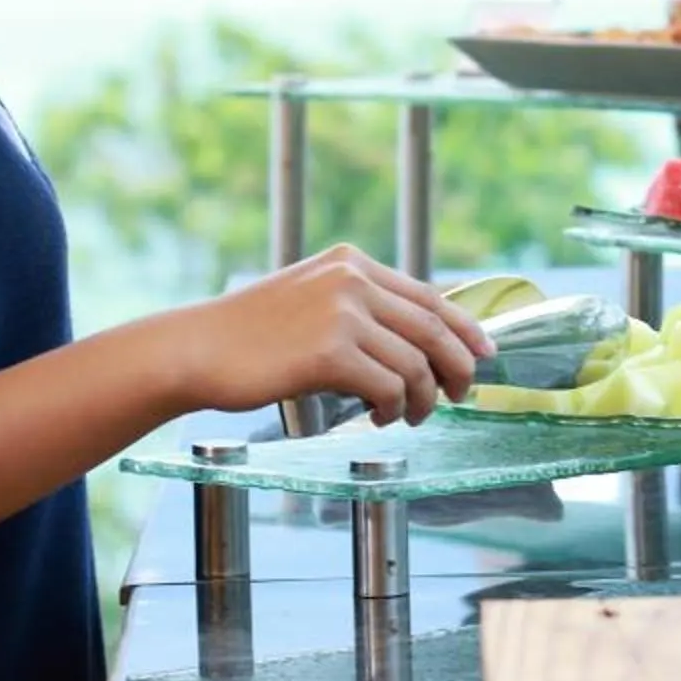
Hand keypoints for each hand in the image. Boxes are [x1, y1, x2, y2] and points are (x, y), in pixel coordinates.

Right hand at [164, 245, 495, 426]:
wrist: (195, 348)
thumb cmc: (250, 336)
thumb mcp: (311, 300)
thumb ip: (359, 307)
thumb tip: (417, 339)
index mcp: (351, 263)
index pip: (431, 295)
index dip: (466, 328)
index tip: (485, 353)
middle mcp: (352, 280)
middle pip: (435, 327)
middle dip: (457, 367)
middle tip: (459, 396)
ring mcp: (342, 313)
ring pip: (416, 363)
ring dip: (422, 398)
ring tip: (407, 416)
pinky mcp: (329, 351)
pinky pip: (389, 386)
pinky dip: (394, 408)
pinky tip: (379, 417)